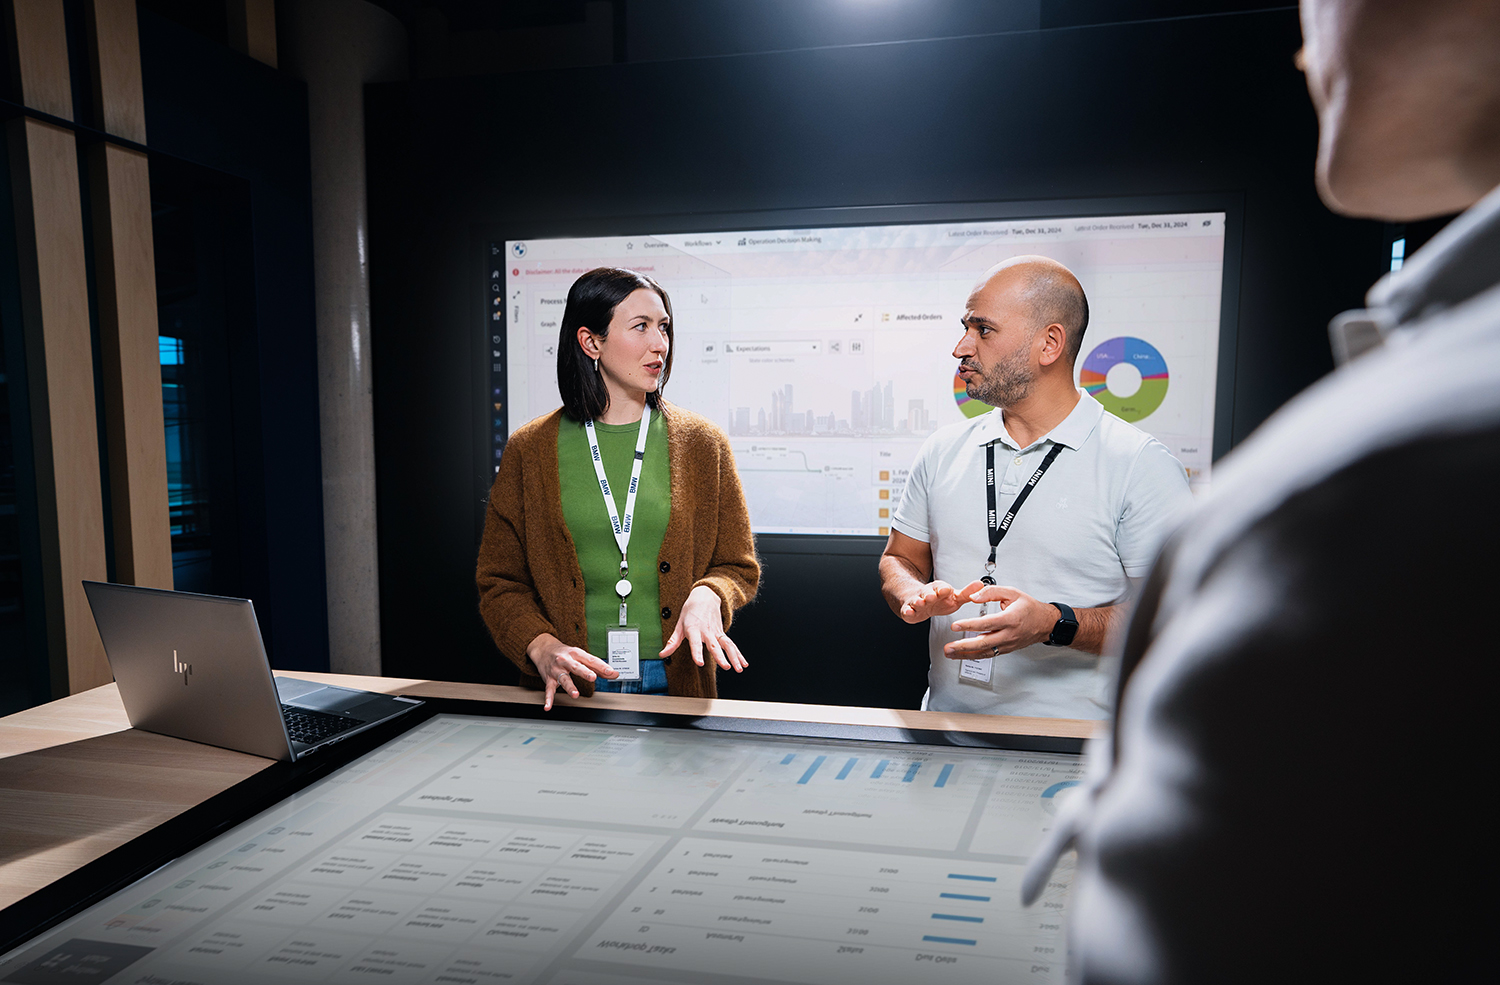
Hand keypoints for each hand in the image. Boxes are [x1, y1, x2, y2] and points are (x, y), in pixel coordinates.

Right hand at [526, 633, 615, 710]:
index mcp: (576, 653)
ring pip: (563, 678)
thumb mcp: (581, 656)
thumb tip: (614, 674)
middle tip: (593, 677)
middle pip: (576, 666)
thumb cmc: (565, 653)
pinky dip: (548, 698)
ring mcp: (556, 670)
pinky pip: (549, 689)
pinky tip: (548, 706)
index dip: (601, 666)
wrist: (543, 648)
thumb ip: (597, 667)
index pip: (591, 660)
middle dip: (585, 672)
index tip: (610, 672)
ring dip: (569, 687)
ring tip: (575, 695)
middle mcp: (566, 660)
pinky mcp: (549, 678)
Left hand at [661, 585, 747, 671]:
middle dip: (720, 657)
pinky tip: (743, 663)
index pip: (695, 643)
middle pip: (714, 645)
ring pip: (727, 645)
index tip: (700, 662)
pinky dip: (739, 654)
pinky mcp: (722, 633)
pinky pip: (731, 644)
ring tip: (738, 668)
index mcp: (694, 628)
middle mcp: (706, 631)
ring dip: (734, 657)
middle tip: (726, 666)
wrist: (705, 596)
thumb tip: (662, 654)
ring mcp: (716, 632)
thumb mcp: (679, 624)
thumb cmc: (690, 611)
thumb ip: (672, 641)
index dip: (697, 652)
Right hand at [898, 579, 976, 623]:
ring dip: (918, 601)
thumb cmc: (939, 599)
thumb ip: (967, 593)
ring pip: (917, 600)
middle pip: (928, 592)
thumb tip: (981, 584)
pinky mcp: (909, 610)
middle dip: (930, 594)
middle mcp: (927, 594)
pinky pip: (907, 610)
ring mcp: (917, 601)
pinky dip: (907, 611)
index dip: (943, 589)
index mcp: (939, 589)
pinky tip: (909, 612)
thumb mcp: (954, 596)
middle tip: (932, 596)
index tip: (945, 590)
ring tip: (921, 603)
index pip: (941, 588)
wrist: (919, 601)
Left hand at [943, 584, 1058, 658]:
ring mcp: (1007, 644)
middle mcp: (1009, 635)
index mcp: (1010, 619)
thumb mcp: (1012, 593)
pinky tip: (963, 655)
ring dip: (966, 655)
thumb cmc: (1029, 608)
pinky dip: (974, 656)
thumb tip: (973, 596)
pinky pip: (989, 654)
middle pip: (984, 643)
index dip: (969, 625)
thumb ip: (991, 592)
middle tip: (948, 647)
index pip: (987, 624)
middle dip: (963, 646)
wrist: (1045, 623)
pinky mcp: (1006, 650)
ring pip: (984, 653)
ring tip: (950, 653)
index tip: (955, 625)